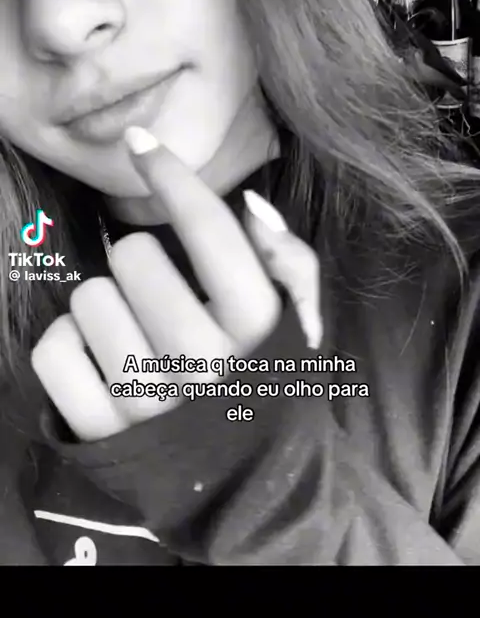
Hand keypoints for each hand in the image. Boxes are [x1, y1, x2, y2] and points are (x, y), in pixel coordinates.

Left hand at [32, 128, 320, 441]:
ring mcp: (147, 401)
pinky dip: (68, 346)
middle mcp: (202, 364)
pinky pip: (54, 349)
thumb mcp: (295, 322)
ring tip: (133, 336)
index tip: (142, 142)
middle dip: (140, 265)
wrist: (240, 476)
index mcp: (255, 328)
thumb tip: (251, 205)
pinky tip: (99, 361)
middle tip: (157, 296)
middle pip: (132, 256)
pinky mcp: (99, 430)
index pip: (208, 229)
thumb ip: (290, 261)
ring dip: (105, 308)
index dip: (171, 174)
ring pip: (88, 299)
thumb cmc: (260, 380)